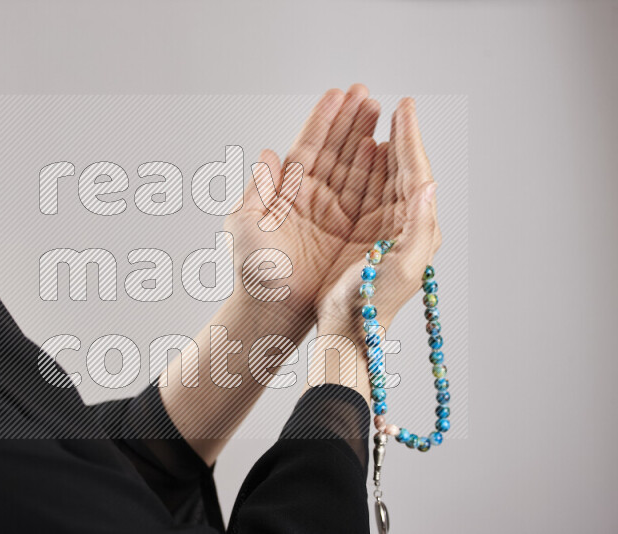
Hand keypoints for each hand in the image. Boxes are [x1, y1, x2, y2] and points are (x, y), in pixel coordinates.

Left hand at [225, 84, 383, 329]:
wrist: (273, 310)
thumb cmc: (254, 272)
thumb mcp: (245, 224)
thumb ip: (258, 188)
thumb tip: (266, 154)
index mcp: (287, 192)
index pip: (308, 148)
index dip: (322, 120)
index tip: (337, 93)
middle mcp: (313, 199)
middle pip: (335, 151)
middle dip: (350, 121)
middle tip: (366, 92)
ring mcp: (334, 214)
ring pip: (354, 168)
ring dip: (365, 137)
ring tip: (378, 110)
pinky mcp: (352, 231)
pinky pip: (367, 196)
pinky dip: (377, 172)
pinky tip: (385, 148)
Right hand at [310, 98, 441, 398]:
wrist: (346, 331)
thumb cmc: (372, 305)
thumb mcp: (402, 268)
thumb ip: (420, 227)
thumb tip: (429, 185)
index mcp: (417, 228)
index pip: (415, 173)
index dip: (410, 138)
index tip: (404, 108)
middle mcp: (402, 223)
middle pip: (399, 168)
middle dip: (395, 134)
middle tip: (387, 103)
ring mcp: (381, 226)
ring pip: (380, 174)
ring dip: (376, 143)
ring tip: (371, 116)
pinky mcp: (360, 232)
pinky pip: (362, 190)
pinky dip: (361, 166)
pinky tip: (358, 150)